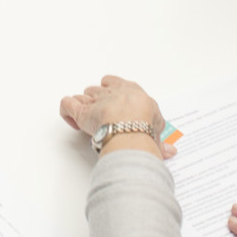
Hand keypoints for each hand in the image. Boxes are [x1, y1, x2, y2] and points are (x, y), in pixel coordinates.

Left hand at [59, 75, 176, 157]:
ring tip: (87, 117)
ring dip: (84, 106)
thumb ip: (159, 140)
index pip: (118, 84)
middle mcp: (111, 92)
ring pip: (83, 97)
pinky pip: (67, 105)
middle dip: (97, 99)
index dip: (114, 92)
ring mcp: (95, 101)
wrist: (130, 126)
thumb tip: (169, 152)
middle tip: (100, 111)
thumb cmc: (145, 122)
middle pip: (99, 89)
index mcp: (131, 91)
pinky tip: (72, 121)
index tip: (115, 101)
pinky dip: (67, 112)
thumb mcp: (158, 129)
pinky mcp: (81, 112)